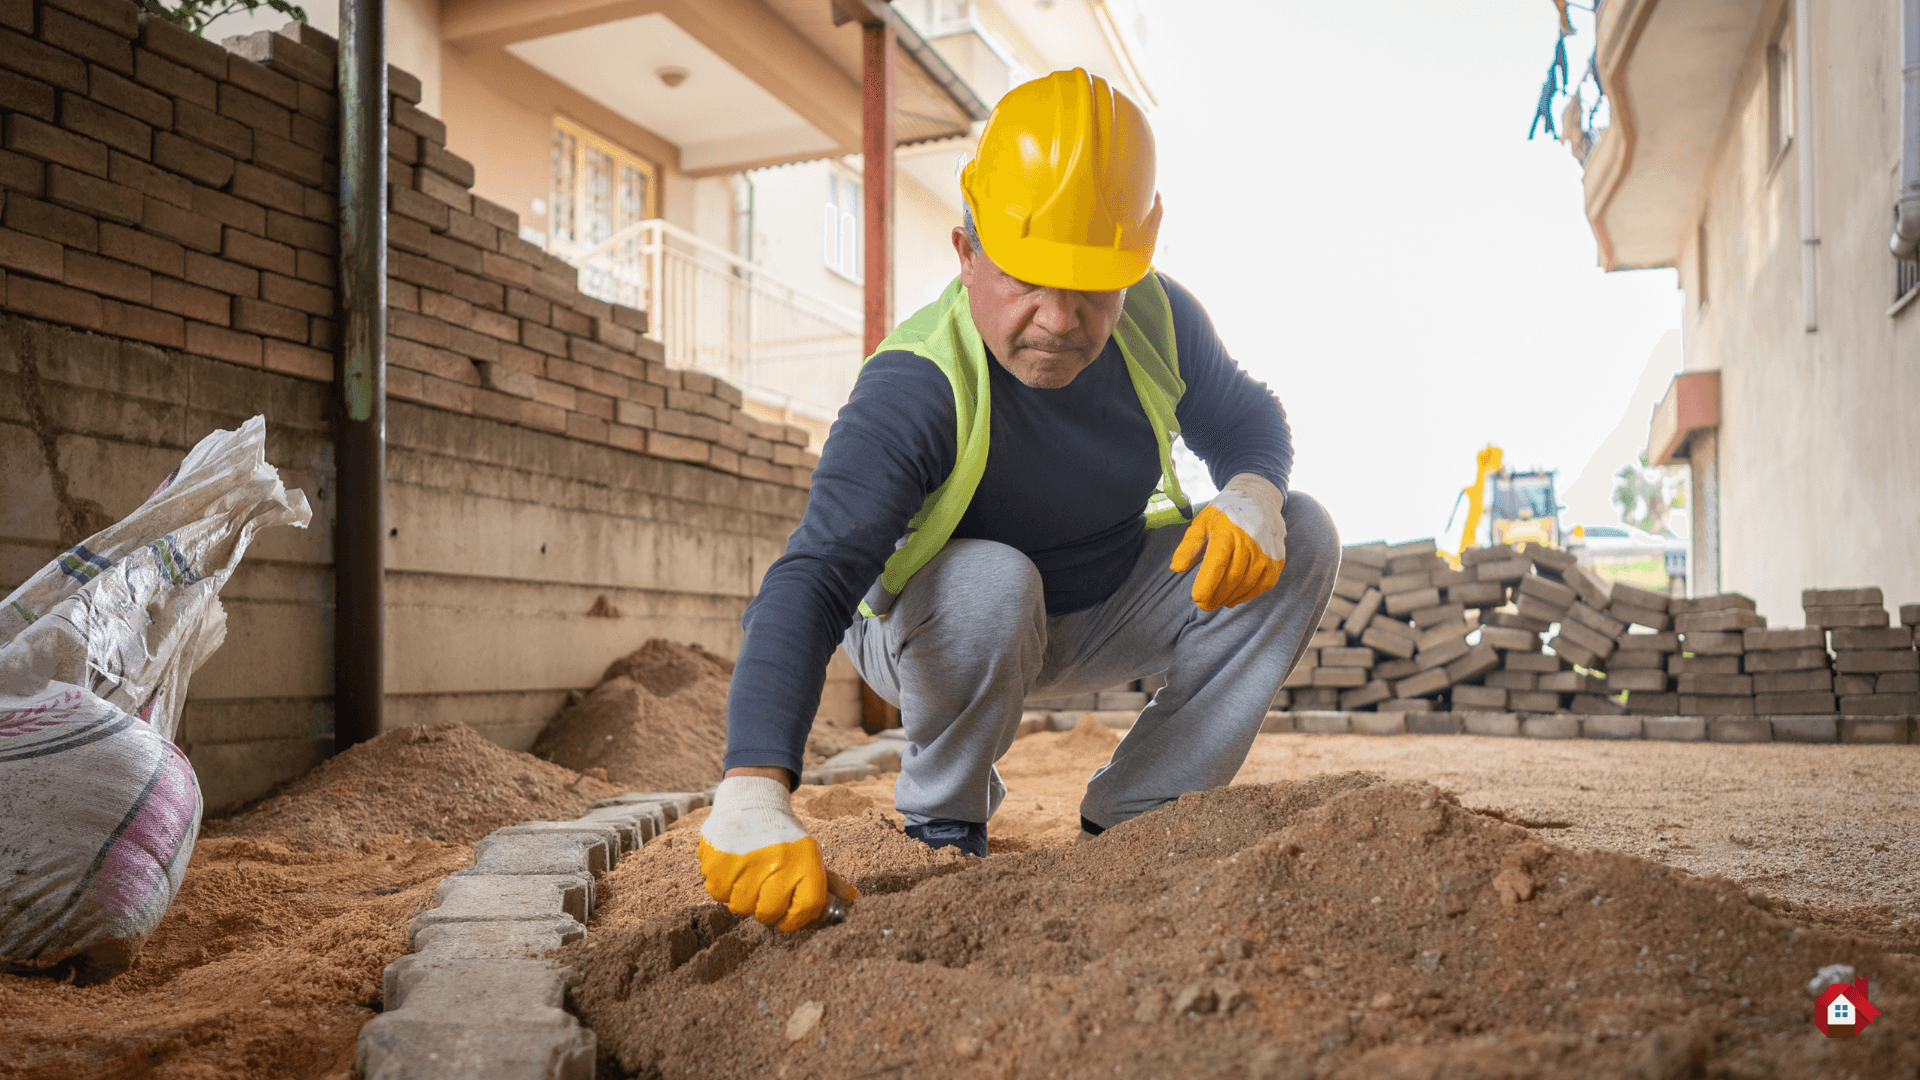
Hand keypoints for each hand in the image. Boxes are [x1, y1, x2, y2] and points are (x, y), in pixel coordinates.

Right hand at [698, 774, 857, 930]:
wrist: (751, 800)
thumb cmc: (783, 834)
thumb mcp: (808, 852)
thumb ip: (828, 879)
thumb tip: (852, 897)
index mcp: (805, 862)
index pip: (805, 910)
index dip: (796, 920)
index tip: (788, 917)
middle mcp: (777, 863)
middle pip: (768, 913)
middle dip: (766, 910)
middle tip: (763, 895)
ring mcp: (746, 862)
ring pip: (740, 906)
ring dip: (742, 897)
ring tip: (747, 877)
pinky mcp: (718, 860)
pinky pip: (717, 892)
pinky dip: (722, 886)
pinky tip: (731, 869)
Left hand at [1169, 473, 1287, 610]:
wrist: (1258, 498)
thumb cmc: (1225, 514)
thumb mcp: (1202, 523)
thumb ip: (1189, 545)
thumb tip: (1177, 568)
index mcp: (1227, 532)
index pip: (1217, 563)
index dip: (1207, 584)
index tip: (1197, 598)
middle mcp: (1249, 542)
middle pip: (1231, 578)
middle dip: (1215, 596)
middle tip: (1204, 605)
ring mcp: (1266, 551)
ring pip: (1247, 584)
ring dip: (1230, 598)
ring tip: (1217, 602)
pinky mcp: (1277, 558)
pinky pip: (1264, 584)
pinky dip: (1249, 595)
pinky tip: (1236, 598)